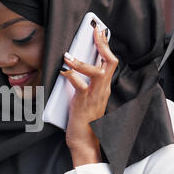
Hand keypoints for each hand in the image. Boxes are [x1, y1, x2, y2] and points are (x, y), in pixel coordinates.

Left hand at [60, 25, 118, 166]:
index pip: (110, 63)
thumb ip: (82, 85)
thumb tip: (71, 71)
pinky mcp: (84, 102)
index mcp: (103, 88)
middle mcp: (102, 90)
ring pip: (98, 72)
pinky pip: (80, 85)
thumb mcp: (84, 99)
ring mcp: (95, 96)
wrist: (84, 142)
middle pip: (110, 62)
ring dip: (82, 62)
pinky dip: (71, 76)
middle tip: (95, 31)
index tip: (100, 32)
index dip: (106, 46)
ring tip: (68, 56)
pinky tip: (62, 71)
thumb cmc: (83, 122)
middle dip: (102, 44)